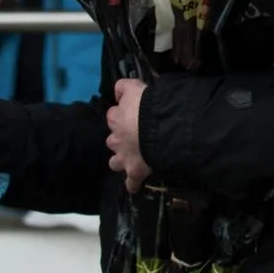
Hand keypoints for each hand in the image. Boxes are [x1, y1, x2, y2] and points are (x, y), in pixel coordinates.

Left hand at [107, 78, 151, 193]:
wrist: (160, 128)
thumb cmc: (150, 105)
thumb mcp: (136, 87)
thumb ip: (125, 87)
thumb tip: (118, 89)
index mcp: (117, 117)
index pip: (113, 114)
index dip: (122, 115)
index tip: (132, 114)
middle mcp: (116, 139)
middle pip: (112, 140)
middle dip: (120, 140)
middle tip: (134, 138)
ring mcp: (124, 157)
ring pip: (115, 162)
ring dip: (121, 161)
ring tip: (131, 160)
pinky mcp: (135, 172)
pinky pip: (131, 182)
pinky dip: (133, 183)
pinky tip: (136, 185)